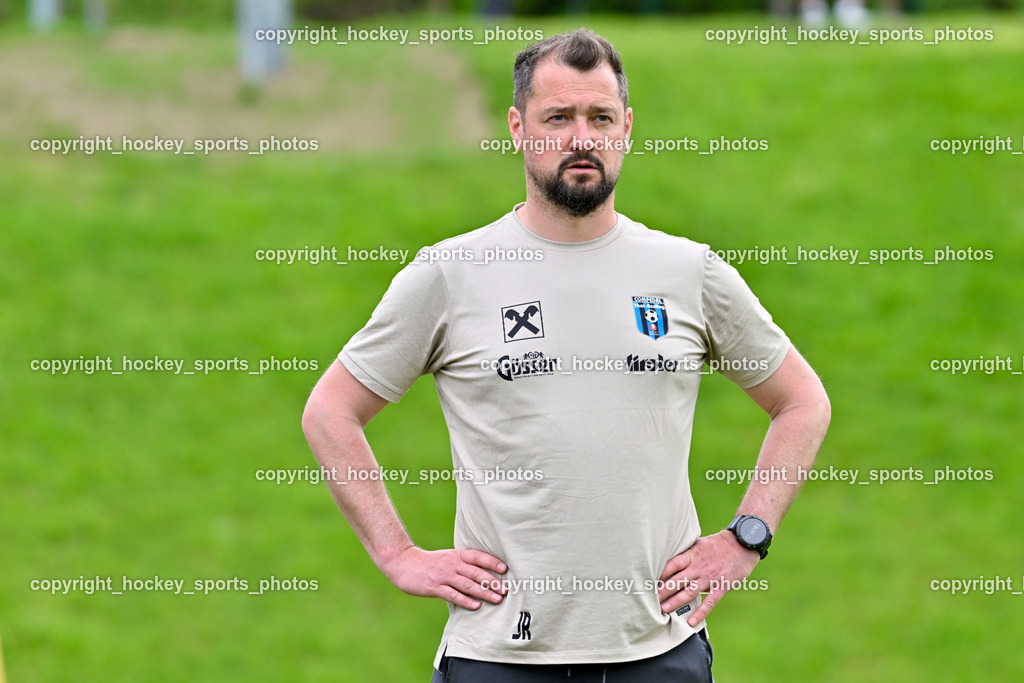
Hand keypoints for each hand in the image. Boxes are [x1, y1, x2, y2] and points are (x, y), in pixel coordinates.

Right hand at [382, 546, 507, 609]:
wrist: (404, 563)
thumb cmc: (430, 563)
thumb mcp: (448, 557)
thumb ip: (463, 563)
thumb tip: (485, 572)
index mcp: (456, 555)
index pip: (477, 557)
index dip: (491, 562)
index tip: (505, 569)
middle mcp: (452, 564)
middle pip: (476, 573)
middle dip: (492, 582)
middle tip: (506, 590)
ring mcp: (443, 576)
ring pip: (467, 585)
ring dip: (484, 592)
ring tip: (497, 599)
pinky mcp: (435, 587)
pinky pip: (453, 595)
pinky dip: (466, 601)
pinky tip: (476, 606)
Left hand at [658, 531, 759, 626]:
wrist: (743, 544)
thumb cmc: (719, 543)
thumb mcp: (700, 543)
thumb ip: (687, 553)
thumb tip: (671, 560)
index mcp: (693, 555)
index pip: (672, 564)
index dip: (660, 573)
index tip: (650, 580)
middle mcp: (699, 567)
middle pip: (677, 581)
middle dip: (663, 591)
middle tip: (650, 599)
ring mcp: (710, 578)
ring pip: (689, 592)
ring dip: (675, 602)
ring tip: (663, 609)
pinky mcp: (721, 587)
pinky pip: (709, 602)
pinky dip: (700, 613)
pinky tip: (691, 621)